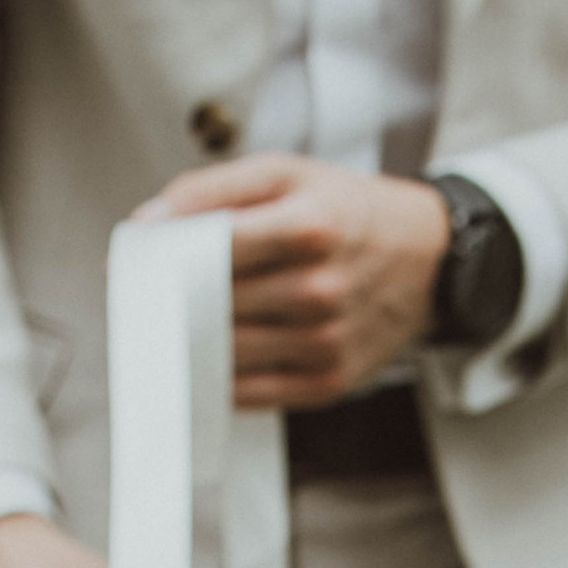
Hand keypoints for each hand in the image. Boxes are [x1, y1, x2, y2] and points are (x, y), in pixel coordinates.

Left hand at [138, 158, 452, 407]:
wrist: (427, 259)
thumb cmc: (350, 213)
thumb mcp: (288, 175)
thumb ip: (213, 189)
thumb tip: (148, 223)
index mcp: (310, 227)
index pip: (211, 250)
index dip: (165, 258)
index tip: (139, 262)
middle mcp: (319, 290)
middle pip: (213, 306)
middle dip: (172, 302)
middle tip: (149, 295)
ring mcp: (325, 342)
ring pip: (225, 353)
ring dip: (188, 344)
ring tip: (175, 324)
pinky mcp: (327, 383)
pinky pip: (250, 393)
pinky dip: (218, 378)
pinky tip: (207, 357)